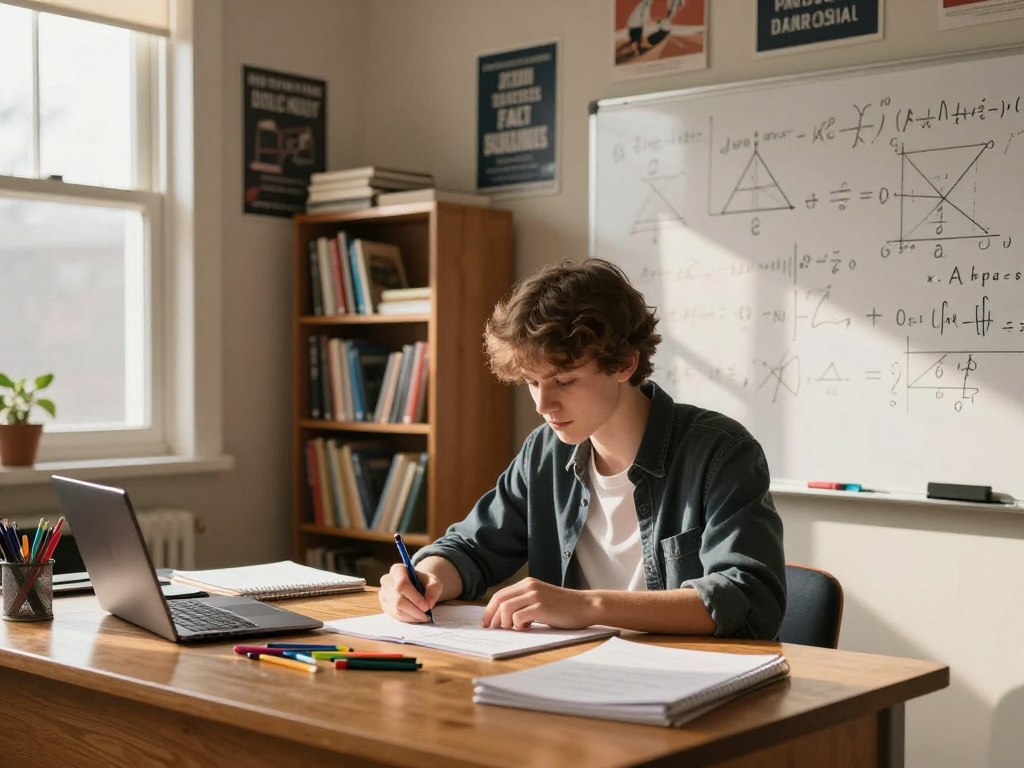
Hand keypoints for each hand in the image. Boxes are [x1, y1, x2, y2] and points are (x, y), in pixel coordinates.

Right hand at [378, 562, 441, 622]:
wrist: (416, 586)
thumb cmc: (424, 582)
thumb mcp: (433, 582)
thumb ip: (433, 589)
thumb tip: (429, 603)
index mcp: (397, 570)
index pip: (402, 584)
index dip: (414, 597)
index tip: (426, 606)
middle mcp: (387, 580)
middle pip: (398, 600)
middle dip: (415, 610)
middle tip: (427, 614)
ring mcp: (383, 594)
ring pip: (397, 609)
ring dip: (412, 616)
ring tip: (424, 616)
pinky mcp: (384, 605)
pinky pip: (395, 616)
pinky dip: (408, 618)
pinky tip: (416, 616)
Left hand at [481, 577, 595, 629]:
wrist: (585, 606)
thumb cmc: (564, 607)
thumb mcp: (541, 600)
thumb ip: (525, 604)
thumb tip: (504, 619)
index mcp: (527, 584)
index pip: (500, 595)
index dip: (490, 610)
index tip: (486, 622)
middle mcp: (529, 586)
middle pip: (499, 600)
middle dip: (492, 617)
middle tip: (492, 629)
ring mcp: (535, 596)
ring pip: (506, 609)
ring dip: (505, 622)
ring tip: (516, 628)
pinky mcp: (541, 606)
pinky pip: (518, 617)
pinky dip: (517, 625)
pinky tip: (527, 628)